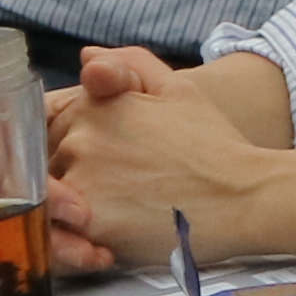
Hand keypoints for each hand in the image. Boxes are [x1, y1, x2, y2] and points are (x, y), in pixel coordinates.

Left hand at [42, 45, 286, 264]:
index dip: (84, 146)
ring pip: (55, 200)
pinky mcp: (87, 221)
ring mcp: (80, 179)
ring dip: (80, 208)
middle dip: (79, 176)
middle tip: (128, 188)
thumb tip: (87, 58)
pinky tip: (118, 233)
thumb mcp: (180, 90)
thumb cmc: (215, 146)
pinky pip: (65, 232)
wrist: (242, 196)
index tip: (118, 161)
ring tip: (127, 212)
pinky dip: (82, 238)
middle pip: (52, 162)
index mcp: (96, 105)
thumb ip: (130, 65)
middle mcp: (80, 138)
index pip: (56, 125)